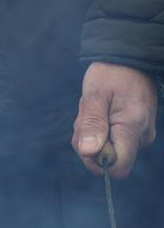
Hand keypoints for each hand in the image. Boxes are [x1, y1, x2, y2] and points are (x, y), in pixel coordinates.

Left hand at [72, 62, 157, 177]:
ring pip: (108, 151)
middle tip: (85, 118)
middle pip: (108, 161)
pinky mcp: (136, 131)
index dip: (96, 161)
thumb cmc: (110, 75)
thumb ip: (91, 125)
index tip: (86, 139)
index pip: (118, 167)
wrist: (128, 60)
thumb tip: (89, 152)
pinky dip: (99, 131)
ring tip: (93, 110)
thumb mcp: (94, 96)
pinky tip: (99, 113)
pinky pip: (112, 141)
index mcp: (133, 128)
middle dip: (89, 145)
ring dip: (91, 136)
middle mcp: (142, 136)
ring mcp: (140, 135)